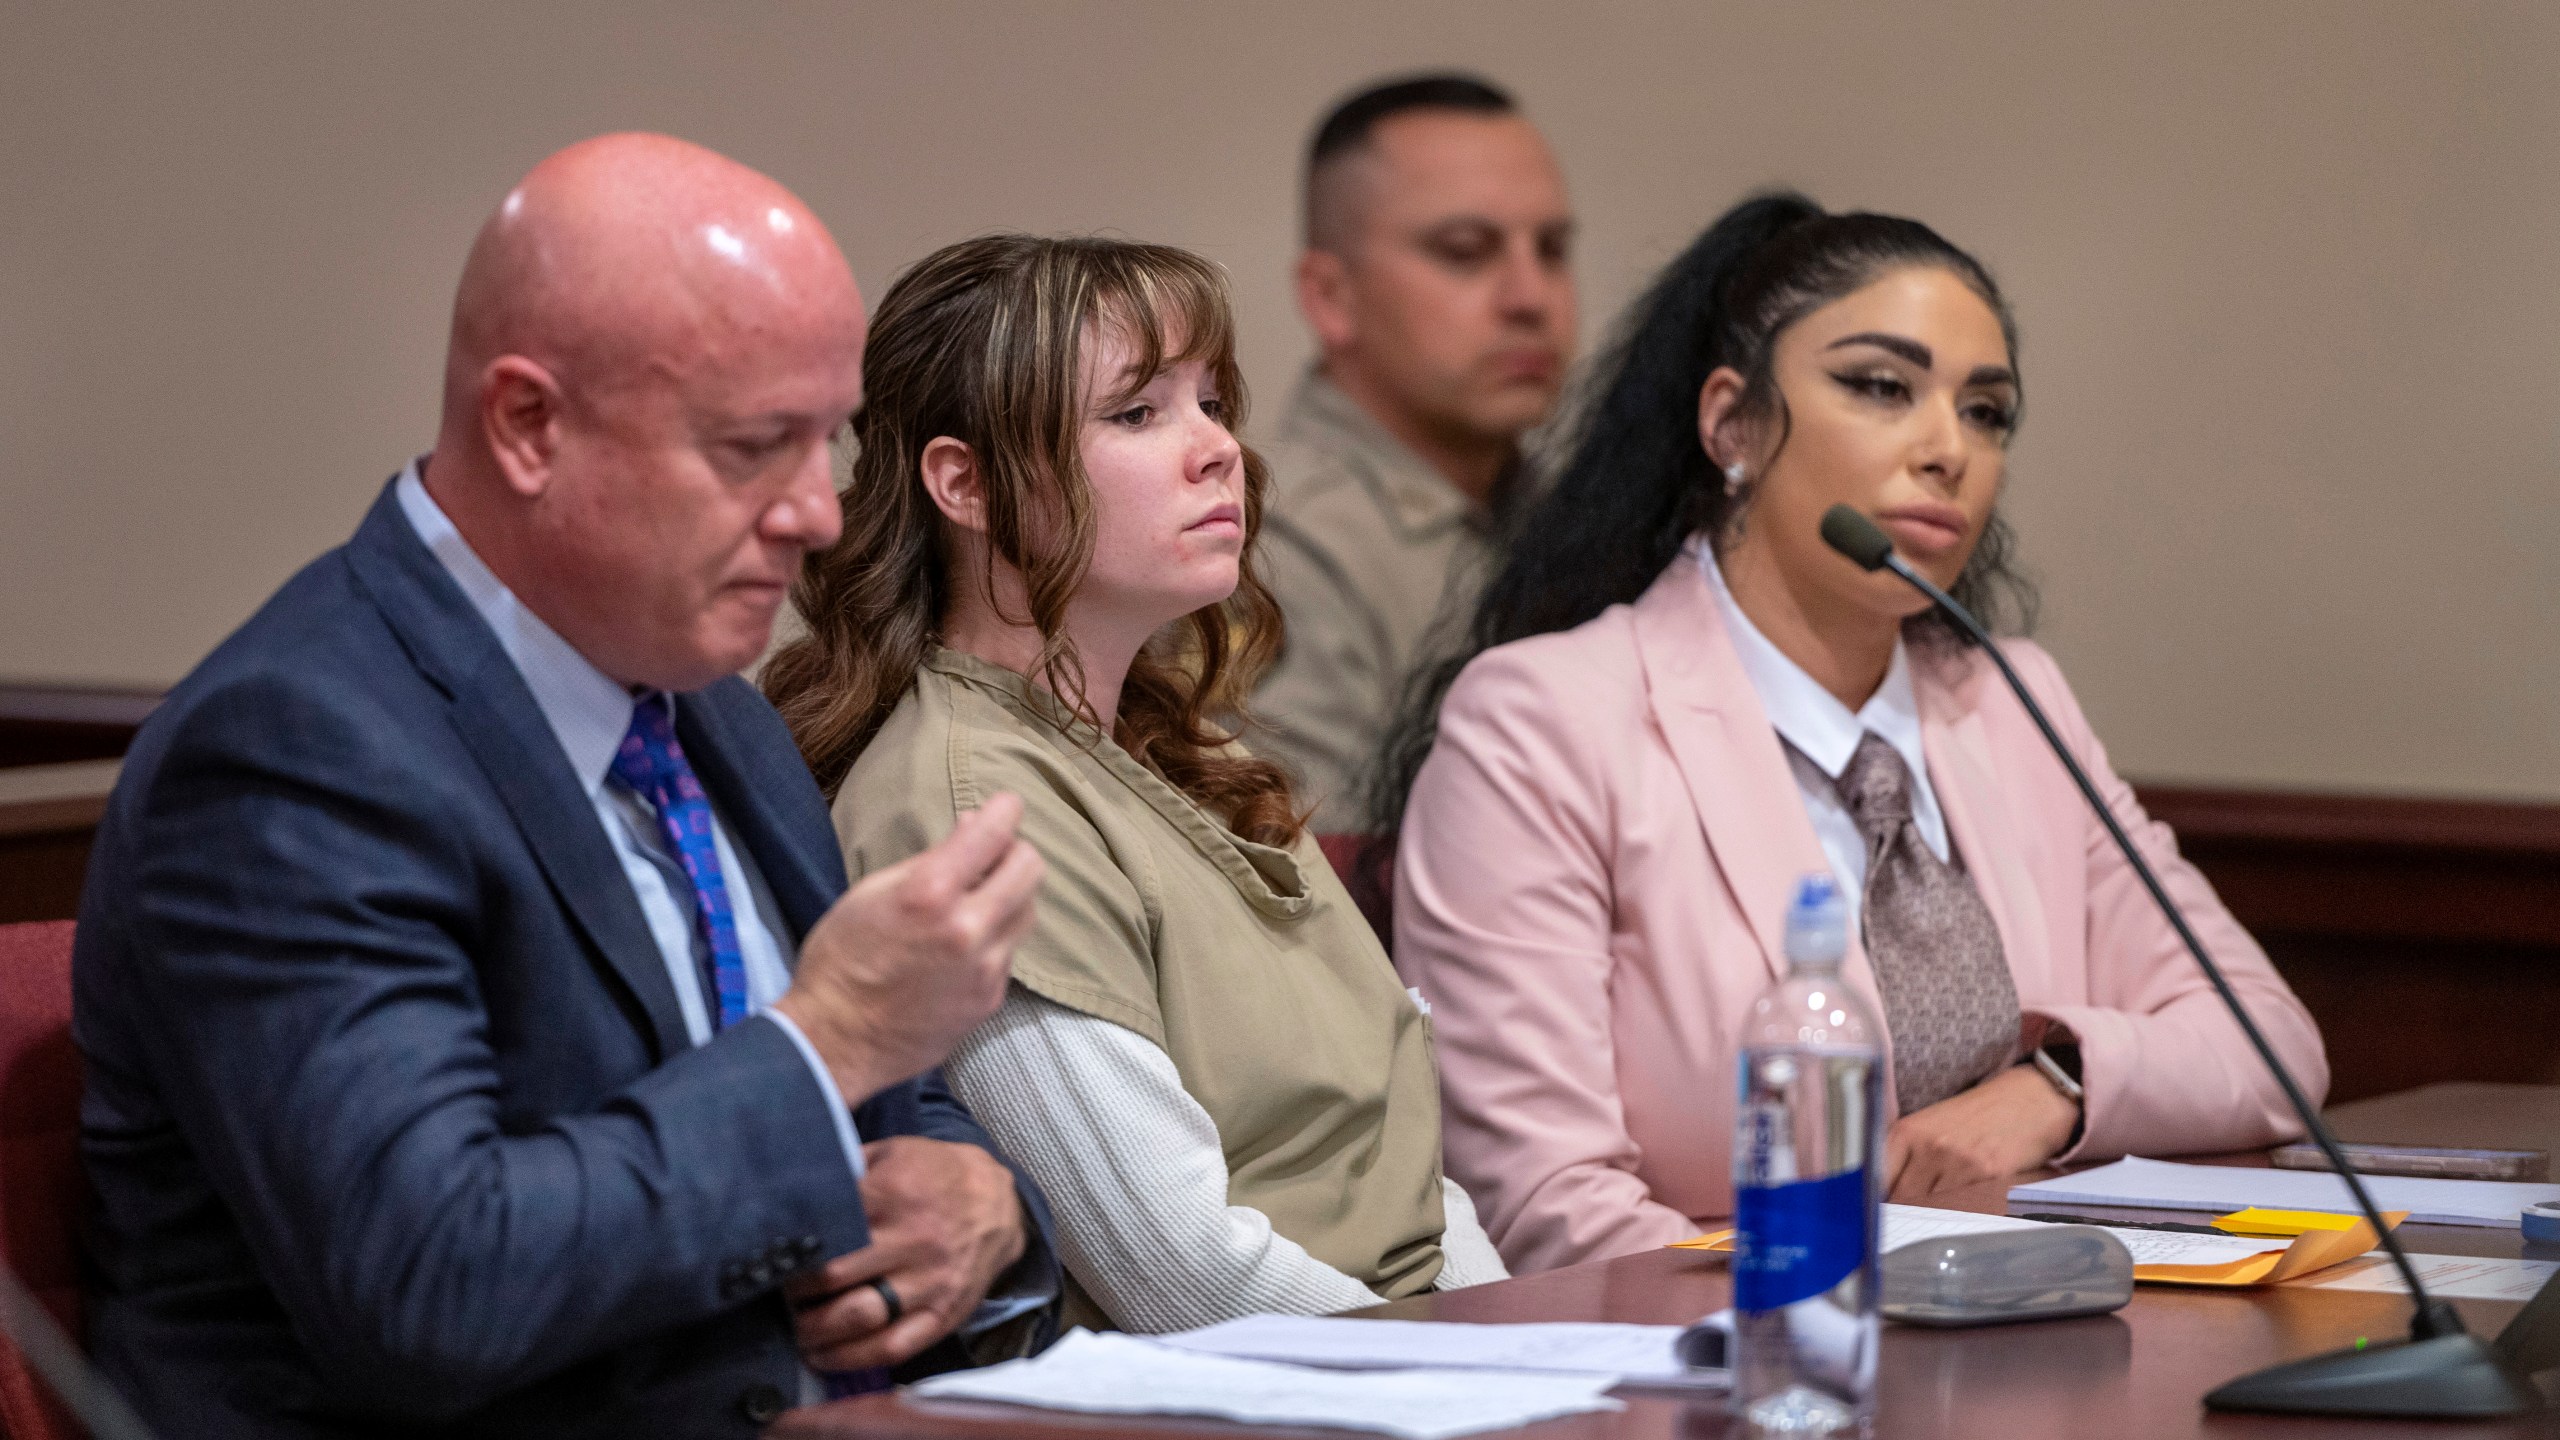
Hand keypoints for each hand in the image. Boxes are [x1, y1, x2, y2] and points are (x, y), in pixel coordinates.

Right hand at [775, 794, 1044, 1103]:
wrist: (835, 1041)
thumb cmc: (841, 959)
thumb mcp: (872, 891)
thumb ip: (931, 858)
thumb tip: (973, 826)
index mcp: (931, 893)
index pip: (995, 832)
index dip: (1004, 810)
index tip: (1003, 807)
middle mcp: (968, 929)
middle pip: (1031, 868)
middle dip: (1014, 852)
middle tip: (990, 856)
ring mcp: (986, 969)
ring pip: (1028, 911)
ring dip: (1009, 896)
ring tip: (976, 900)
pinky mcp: (990, 1000)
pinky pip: (1009, 952)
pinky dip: (995, 939)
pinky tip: (964, 946)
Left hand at [785, 1136, 1029, 1371]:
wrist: (1000, 1205)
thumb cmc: (934, 1176)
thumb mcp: (892, 1153)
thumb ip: (845, 1167)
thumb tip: (788, 1187)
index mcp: (893, 1192)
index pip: (825, 1228)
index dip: (791, 1246)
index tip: (770, 1255)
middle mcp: (912, 1239)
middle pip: (833, 1275)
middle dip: (794, 1289)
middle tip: (776, 1291)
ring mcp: (930, 1282)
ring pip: (859, 1317)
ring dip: (814, 1329)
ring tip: (794, 1327)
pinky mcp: (943, 1315)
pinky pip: (893, 1347)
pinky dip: (851, 1359)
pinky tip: (823, 1356)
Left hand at [1883, 1064, 2079, 1200]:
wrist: (2031, 1099)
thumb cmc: (1977, 1115)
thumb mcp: (1931, 1125)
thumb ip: (1905, 1157)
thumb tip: (1880, 1196)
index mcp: (1908, 1132)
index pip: (1876, 1180)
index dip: (1874, 1202)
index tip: (1874, 1215)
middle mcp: (1930, 1147)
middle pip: (1901, 1200)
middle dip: (1902, 1214)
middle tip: (1905, 1222)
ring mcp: (1960, 1164)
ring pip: (1932, 1210)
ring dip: (1931, 1218)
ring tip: (1937, 1214)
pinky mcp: (1991, 1178)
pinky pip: (1965, 1210)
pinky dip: (1961, 1215)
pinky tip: (1964, 1210)